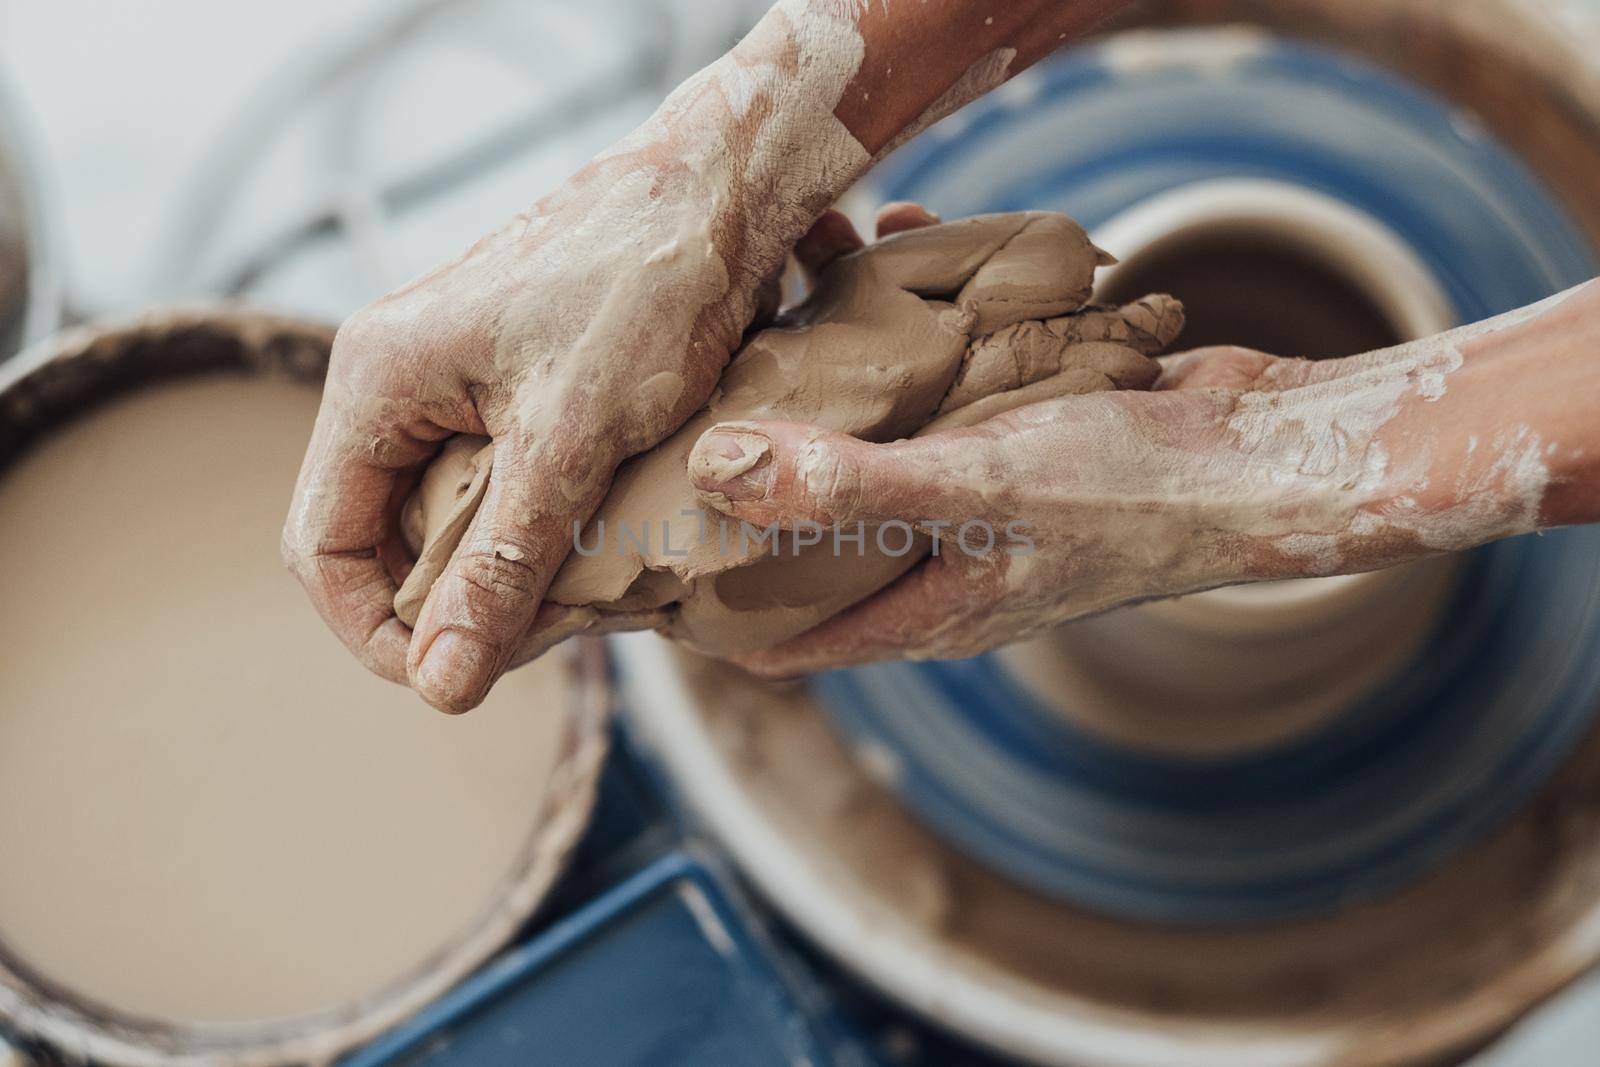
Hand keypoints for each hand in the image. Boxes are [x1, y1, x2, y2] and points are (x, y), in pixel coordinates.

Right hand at [281, 12, 879, 712]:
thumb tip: (441, 684)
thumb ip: (501, 564)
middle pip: (377, 535)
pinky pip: (489, 479)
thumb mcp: (572, 441)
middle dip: (442, 605)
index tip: (449, 681)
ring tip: (569, 603)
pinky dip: (527, 528)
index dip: (372, 632)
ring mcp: (451, 376)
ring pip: (439, 513)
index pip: (320, 546)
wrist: (719, 191)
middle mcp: (396, 376)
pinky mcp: (506, 380)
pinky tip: (586, 551)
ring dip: (491, 571)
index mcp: (376, 380)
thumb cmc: (646, 288)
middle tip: (533, 644)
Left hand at [688, 219, 1599, 675]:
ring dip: (812, 385)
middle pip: (796, 533)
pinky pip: (920, 391)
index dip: (686, 596)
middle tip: (672, 396)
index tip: (619, 540)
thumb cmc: (1130, 494)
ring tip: (763, 303)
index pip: (761, 628)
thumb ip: (844, 488)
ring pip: (856, 448)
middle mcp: (926, 563)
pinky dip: (894, 335)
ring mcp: (964, 502)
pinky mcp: (999, 438)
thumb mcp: (976, 491)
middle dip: (736, 474)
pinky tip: (883, 257)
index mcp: (909, 607)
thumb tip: (714, 472)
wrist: (1264, 455)